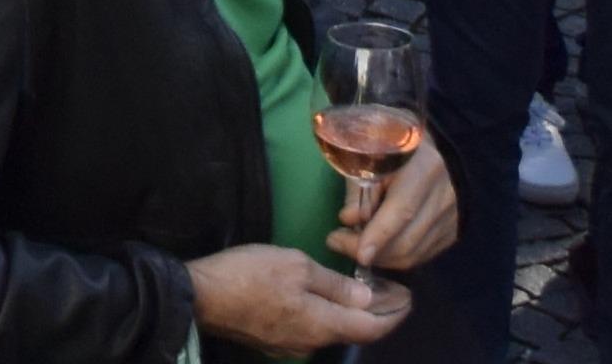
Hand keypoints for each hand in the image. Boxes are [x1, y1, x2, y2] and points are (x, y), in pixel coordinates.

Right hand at [185, 245, 406, 351]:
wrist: (201, 297)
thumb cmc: (251, 275)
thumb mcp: (296, 266)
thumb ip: (334, 285)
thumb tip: (368, 299)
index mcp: (322, 324)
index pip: (371, 328)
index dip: (395, 315)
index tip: (410, 298)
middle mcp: (311, 342)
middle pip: (354, 331)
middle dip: (379, 313)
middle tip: (393, 291)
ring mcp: (291, 345)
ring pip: (333, 331)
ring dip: (354, 314)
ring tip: (366, 291)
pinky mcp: (274, 341)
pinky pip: (313, 330)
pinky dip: (331, 316)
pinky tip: (329, 299)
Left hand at [333, 134, 456, 277]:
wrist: (436, 146)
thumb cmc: (397, 145)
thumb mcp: (372, 155)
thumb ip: (359, 188)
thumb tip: (348, 220)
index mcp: (424, 169)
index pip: (403, 211)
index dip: (379, 236)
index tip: (358, 254)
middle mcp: (444, 197)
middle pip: (407, 241)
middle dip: (370, 251)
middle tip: (338, 242)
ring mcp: (451, 218)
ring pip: (414, 254)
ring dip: (380, 258)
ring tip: (354, 245)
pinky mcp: (452, 231)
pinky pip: (421, 255)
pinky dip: (396, 257)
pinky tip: (378, 247)